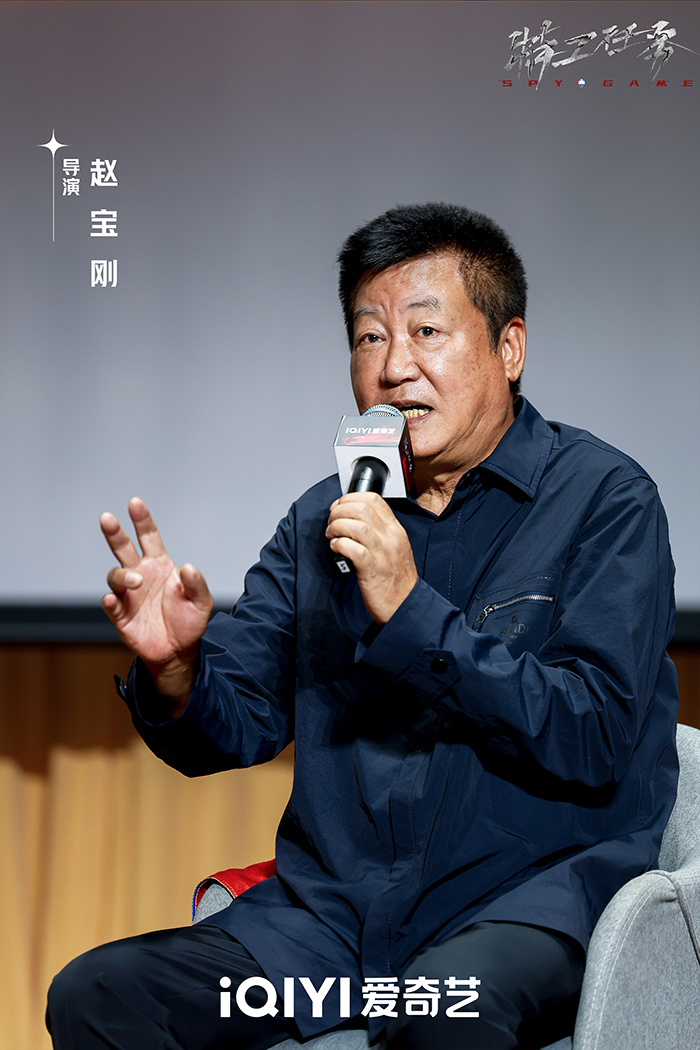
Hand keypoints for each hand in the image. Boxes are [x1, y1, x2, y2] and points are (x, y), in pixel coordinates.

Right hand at [100, 498, 212, 703]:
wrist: (178, 651)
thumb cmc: (189, 622)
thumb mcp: (202, 602)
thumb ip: (197, 584)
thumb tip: (187, 567)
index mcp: (160, 565)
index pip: (149, 537)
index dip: (142, 520)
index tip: (135, 503)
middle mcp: (142, 575)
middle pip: (123, 549)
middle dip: (114, 533)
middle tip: (107, 518)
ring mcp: (129, 595)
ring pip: (116, 576)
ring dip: (124, 575)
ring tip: (137, 582)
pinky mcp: (121, 615)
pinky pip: (111, 604)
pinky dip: (110, 600)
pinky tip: (112, 599)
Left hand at [326, 492, 417, 623]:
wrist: (405, 606)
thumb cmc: (397, 580)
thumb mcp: (395, 548)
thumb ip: (379, 531)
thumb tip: (354, 518)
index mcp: (396, 531)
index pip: (374, 500)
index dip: (351, 498)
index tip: (340, 506)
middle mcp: (391, 539)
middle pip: (362, 508)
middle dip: (340, 511)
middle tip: (332, 521)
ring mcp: (383, 554)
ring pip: (356, 526)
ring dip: (337, 526)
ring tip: (332, 535)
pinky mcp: (372, 570)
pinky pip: (353, 549)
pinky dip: (340, 544)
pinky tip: (336, 547)